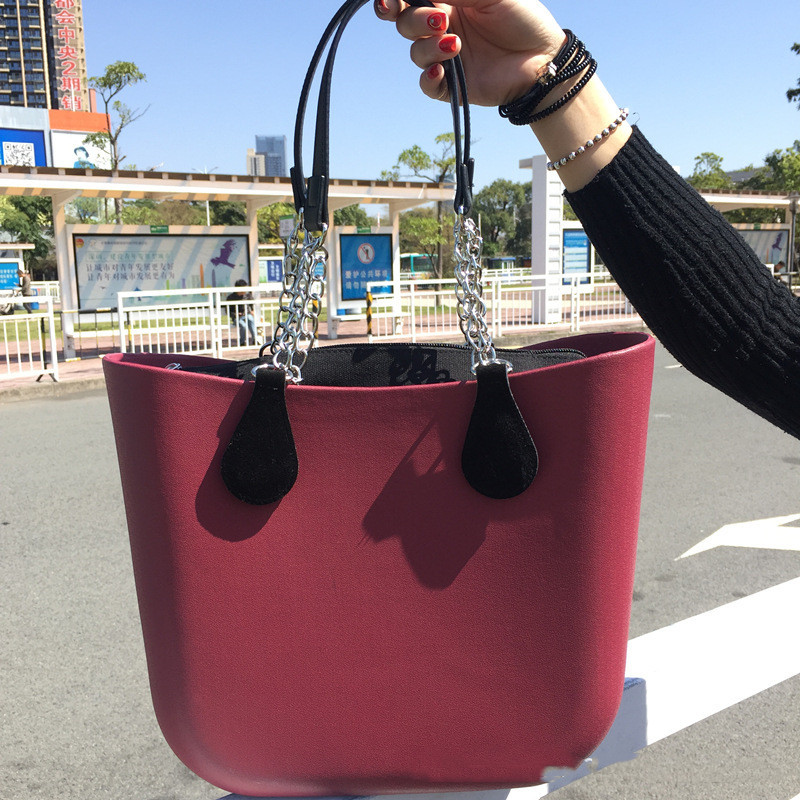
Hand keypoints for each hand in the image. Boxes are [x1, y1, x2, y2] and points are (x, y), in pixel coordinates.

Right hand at [374, 0, 564, 106]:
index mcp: (448, 2)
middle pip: (406, 24)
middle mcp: (443, 28)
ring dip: (428, 47)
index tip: (390, 3)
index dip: (392, 1)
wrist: (544, 57)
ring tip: (455, 44)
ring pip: (416, 53)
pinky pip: (427, 84)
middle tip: (439, 19)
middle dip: (414, 20)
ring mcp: (447, 58)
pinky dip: (428, 77)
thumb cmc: (522, 17)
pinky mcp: (453, 86)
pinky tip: (441, 69)